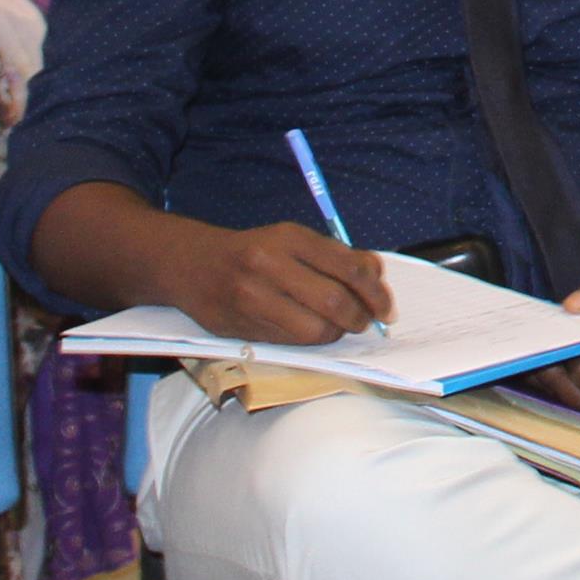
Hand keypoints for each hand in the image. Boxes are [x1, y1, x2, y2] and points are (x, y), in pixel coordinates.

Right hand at [157, 220, 390, 345]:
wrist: (193, 265)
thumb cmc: (254, 250)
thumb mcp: (293, 239)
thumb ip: (335, 255)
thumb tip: (376, 275)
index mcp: (289, 237)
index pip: (348, 267)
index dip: (375, 291)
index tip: (386, 305)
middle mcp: (270, 265)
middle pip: (335, 301)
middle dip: (361, 317)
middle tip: (369, 321)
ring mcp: (254, 298)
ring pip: (315, 329)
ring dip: (337, 332)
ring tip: (341, 325)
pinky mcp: (243, 327)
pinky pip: (292, 342)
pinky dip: (312, 340)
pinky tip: (314, 329)